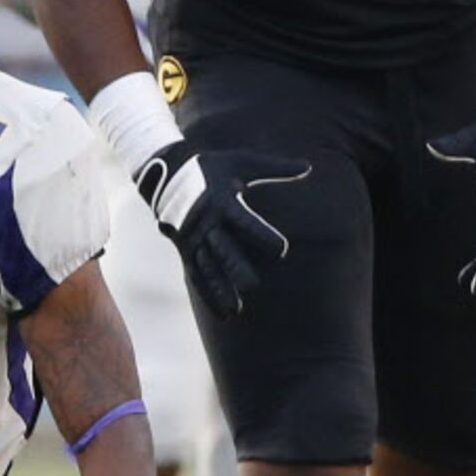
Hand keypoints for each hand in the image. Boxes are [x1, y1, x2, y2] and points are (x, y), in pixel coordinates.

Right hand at [133, 142, 309, 318]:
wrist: (167, 173)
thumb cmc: (212, 167)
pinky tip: (224, 314)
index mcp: (222, 201)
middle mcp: (207, 222)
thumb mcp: (242, 161)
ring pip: (207, 267)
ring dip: (220, 289)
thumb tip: (308, 166)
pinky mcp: (186, 250)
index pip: (244, 222)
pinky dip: (209, 295)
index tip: (281, 251)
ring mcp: (194, 239)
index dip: (261, 236)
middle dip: (234, 267)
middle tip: (252, 285)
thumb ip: (275, 168)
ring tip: (236, 311)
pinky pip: (197, 275)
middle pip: (221, 248)